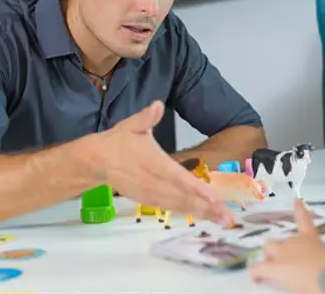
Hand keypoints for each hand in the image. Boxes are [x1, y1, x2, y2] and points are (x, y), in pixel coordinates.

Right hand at [84, 100, 234, 226]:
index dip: (198, 190)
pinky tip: (202, 215)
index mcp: (155, 164)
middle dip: (207, 208)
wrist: (96, 162)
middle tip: (228, 217)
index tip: (214, 198)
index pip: (180, 179)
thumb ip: (146, 117)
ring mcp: (152, 194)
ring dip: (201, 213)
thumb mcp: (131, 126)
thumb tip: (157, 105)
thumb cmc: (117, 142)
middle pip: (185, 198)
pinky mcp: (148, 200)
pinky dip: (187, 212)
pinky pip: (171, 208)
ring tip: (221, 219)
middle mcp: (156, 183)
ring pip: (180, 206)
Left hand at [250, 199, 324, 293]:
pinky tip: (255, 279)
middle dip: (277, 250)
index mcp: (310, 239)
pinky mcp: (273, 269)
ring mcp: (282, 255)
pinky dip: (256, 274)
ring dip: (265, 258)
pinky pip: (258, 269)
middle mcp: (294, 243)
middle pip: (278, 241)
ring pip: (267, 250)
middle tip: (282, 260)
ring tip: (266, 267)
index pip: (304, 220)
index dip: (299, 210)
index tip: (295, 200)